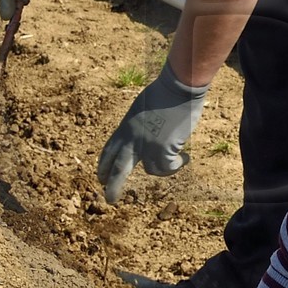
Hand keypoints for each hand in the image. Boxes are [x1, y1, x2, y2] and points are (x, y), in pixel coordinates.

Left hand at [97, 61, 210, 198]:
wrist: (177, 87)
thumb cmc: (163, 93)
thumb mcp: (140, 109)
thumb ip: (137, 126)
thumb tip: (142, 140)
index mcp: (125, 128)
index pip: (108, 151)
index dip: (104, 166)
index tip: (100, 178)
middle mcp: (132, 139)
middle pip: (118, 169)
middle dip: (112, 187)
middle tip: (110, 200)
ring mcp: (147, 145)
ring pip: (152, 170)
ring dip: (164, 168)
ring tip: (178, 161)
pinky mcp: (163, 149)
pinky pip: (169, 167)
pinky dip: (179, 164)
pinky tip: (186, 158)